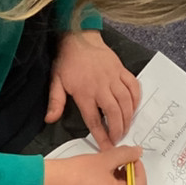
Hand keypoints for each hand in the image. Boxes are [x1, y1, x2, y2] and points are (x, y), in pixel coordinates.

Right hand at [41, 145, 145, 184]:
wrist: (50, 184)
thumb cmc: (75, 173)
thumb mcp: (105, 158)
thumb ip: (126, 154)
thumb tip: (137, 153)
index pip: (141, 184)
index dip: (138, 168)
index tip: (131, 159)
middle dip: (132, 182)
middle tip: (122, 168)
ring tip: (109, 177)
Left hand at [45, 31, 140, 148]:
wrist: (79, 37)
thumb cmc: (67, 61)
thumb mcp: (56, 81)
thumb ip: (55, 101)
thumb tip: (50, 120)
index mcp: (84, 92)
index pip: (94, 119)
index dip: (101, 135)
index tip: (106, 147)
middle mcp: (101, 86)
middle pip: (114, 112)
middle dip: (118, 129)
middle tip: (119, 139)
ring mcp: (113, 77)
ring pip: (126, 101)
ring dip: (128, 117)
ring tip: (126, 128)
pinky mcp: (121, 70)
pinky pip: (133, 86)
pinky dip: (136, 98)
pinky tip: (134, 107)